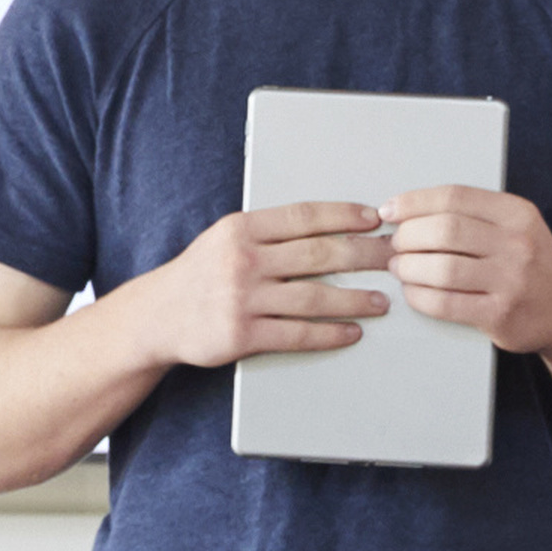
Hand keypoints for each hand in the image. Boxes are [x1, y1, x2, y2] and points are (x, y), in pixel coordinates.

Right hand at [120, 197, 391, 369]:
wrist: (158, 316)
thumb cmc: (201, 274)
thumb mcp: (226, 239)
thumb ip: (269, 233)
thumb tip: (329, 228)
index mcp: (241, 229)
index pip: (304, 217)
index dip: (344, 216)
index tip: (374, 219)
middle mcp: (242, 260)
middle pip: (317, 255)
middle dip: (363, 256)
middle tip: (394, 259)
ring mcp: (242, 299)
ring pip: (313, 297)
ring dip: (355, 300)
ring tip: (382, 302)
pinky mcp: (241, 334)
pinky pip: (296, 334)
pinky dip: (329, 334)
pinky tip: (351, 332)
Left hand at [368, 179, 551, 355]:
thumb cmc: (528, 263)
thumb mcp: (514, 226)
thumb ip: (472, 215)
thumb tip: (408, 211)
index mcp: (516, 213)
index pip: (454, 198)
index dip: (414, 202)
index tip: (389, 210)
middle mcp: (518, 244)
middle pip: (445, 230)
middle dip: (408, 236)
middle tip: (395, 244)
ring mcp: (511, 281)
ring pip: (442, 268)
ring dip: (409, 267)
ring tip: (400, 268)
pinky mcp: (500, 315)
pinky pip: (446, 303)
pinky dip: (420, 297)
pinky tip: (413, 292)